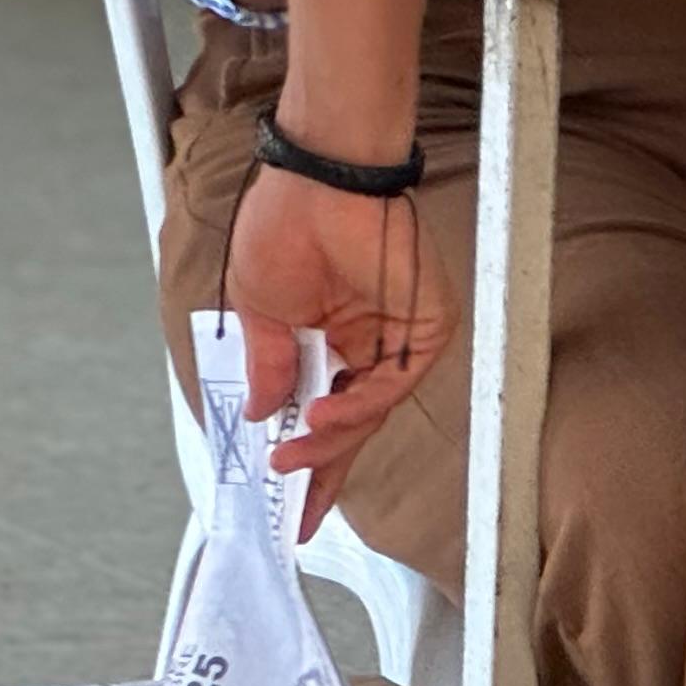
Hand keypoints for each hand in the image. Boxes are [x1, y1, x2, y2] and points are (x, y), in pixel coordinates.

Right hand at [223, 162, 453, 533]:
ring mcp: (398, 335)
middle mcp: (368, 340)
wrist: (316, 180)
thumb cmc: (284, 226)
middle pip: (353, 422)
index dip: (309, 457)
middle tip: (292, 495)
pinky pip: (393, 383)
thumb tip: (265, 415)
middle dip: (321, 464)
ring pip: (372, 410)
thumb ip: (270, 369)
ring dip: (332, 438)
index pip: (324, 410)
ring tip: (296, 451)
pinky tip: (323, 413)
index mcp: (330, 336)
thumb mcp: (260, 313)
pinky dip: (359, 406)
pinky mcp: (425, 326)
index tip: (289, 504)